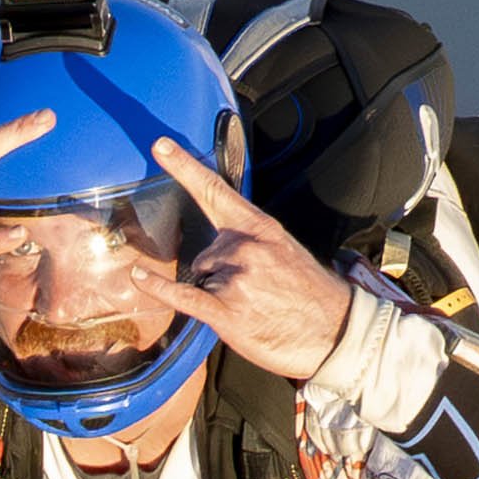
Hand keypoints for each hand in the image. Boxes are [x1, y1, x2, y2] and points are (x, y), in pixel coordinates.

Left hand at [131, 136, 352, 379]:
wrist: (337, 332)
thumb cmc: (312, 296)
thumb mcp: (286, 251)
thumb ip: (252, 242)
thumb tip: (221, 245)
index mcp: (260, 228)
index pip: (216, 191)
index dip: (185, 167)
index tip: (161, 146)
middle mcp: (245, 248)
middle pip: (204, 252)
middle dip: (219, 273)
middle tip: (255, 292)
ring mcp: (236, 278)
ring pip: (200, 276)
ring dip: (217, 293)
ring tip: (253, 308)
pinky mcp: (226, 310)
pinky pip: (183, 295)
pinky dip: (159, 288)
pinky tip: (140, 278)